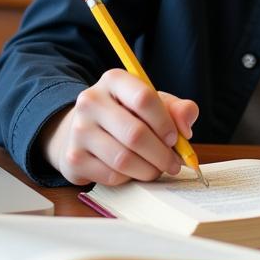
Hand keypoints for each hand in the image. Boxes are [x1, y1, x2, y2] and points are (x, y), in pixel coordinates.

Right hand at [41, 69, 198, 185]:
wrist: (85, 130)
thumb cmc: (127, 115)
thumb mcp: (154, 104)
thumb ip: (177, 109)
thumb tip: (186, 126)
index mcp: (113, 80)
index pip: (143, 98)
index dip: (165, 122)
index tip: (175, 138)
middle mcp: (90, 101)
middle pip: (135, 133)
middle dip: (161, 154)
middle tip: (173, 163)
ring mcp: (78, 130)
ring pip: (123, 159)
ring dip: (149, 170)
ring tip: (157, 169)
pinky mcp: (73, 158)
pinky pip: (111, 176)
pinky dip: (129, 178)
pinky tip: (133, 171)